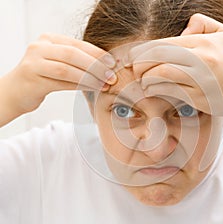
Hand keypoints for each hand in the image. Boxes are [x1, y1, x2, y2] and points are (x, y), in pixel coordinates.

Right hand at [2, 33, 116, 113]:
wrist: (15, 92)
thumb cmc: (42, 77)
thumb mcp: (58, 63)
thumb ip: (77, 61)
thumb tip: (107, 67)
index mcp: (49, 39)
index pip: (78, 44)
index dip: (97, 53)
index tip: (113, 62)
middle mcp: (40, 48)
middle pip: (73, 54)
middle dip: (96, 65)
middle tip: (111, 76)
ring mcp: (34, 63)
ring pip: (68, 69)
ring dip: (90, 78)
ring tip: (105, 84)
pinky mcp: (33, 80)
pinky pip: (62, 83)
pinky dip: (80, 86)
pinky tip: (92, 89)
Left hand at [125, 14, 222, 118]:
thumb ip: (202, 23)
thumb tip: (182, 31)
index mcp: (204, 43)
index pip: (164, 43)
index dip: (143, 50)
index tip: (134, 57)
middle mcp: (201, 59)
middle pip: (159, 57)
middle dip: (140, 63)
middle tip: (134, 69)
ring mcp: (200, 80)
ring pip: (162, 74)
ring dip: (146, 78)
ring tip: (143, 80)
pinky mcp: (199, 98)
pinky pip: (170, 91)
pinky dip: (156, 90)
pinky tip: (152, 89)